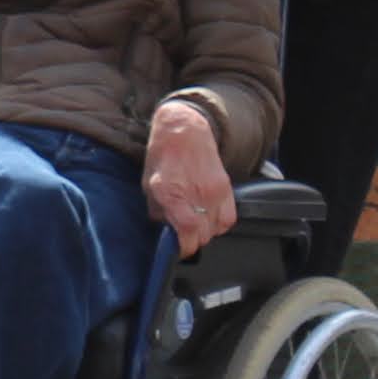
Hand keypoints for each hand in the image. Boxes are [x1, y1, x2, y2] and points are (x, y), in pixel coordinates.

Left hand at [145, 99, 236, 252]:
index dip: (183, 248)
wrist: (184, 130)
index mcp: (171, 193)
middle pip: (202, 236)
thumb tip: (166, 232)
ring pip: (216, 230)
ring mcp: (213, 191)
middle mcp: (195, 194)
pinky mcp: (225, 187)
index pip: (186, 233)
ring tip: (195, 224)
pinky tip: (209, 218)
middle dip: (192, 241)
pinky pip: (229, 219)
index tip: (178, 249)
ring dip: (205, 233)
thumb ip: (158, 212)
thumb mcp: (148, 185)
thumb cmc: (163, 155)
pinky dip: (220, 224)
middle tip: (184, 235)